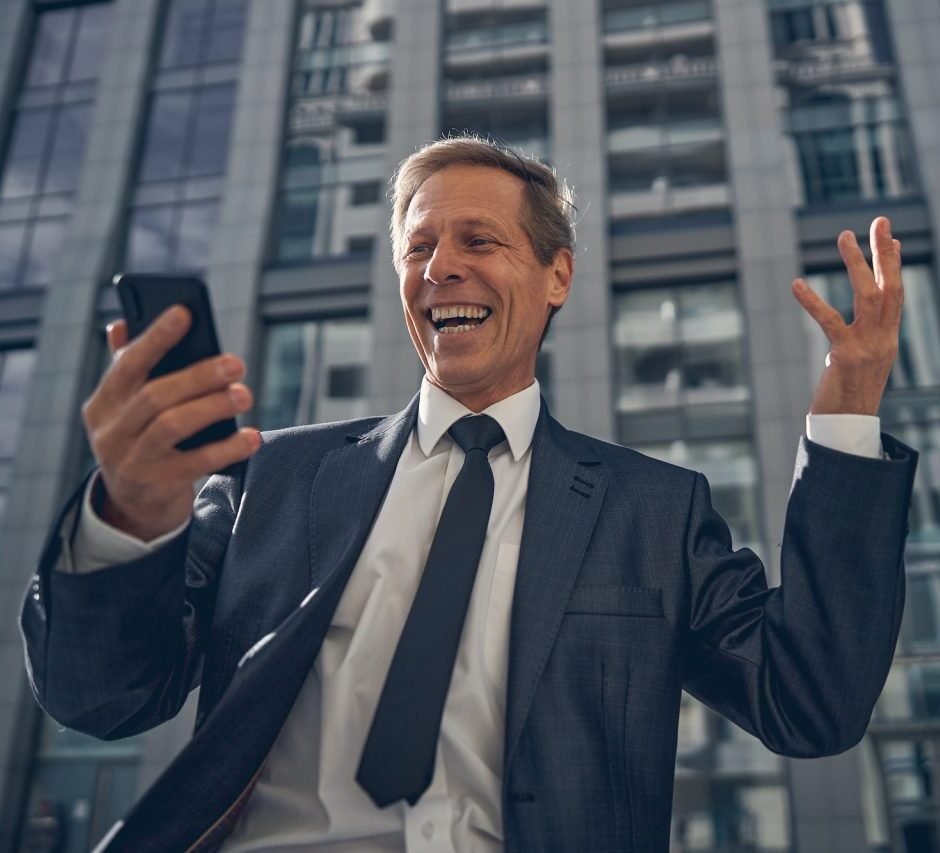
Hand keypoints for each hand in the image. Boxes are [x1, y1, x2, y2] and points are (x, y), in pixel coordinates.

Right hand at [81, 304, 261, 540]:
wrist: (134, 507)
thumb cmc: (141, 442)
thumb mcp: (127, 410)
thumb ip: (128, 369)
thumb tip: (122, 323)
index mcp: (103, 404)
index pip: (128, 364)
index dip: (156, 337)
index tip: (185, 313)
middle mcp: (111, 432)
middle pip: (155, 395)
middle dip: (198, 376)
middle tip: (236, 363)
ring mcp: (131, 461)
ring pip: (173, 425)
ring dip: (213, 407)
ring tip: (245, 394)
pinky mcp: (156, 486)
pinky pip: (197, 463)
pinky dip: (228, 448)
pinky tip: (253, 437)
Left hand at [792, 216, 903, 415]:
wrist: (847, 428)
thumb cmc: (848, 397)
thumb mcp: (861, 363)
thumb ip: (860, 340)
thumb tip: (850, 329)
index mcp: (888, 339)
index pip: (895, 294)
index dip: (892, 264)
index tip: (889, 237)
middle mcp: (884, 339)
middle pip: (890, 287)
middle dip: (885, 252)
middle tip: (880, 220)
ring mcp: (868, 347)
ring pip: (867, 296)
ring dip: (857, 263)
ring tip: (844, 235)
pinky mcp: (846, 356)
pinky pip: (829, 322)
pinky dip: (812, 301)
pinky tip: (796, 283)